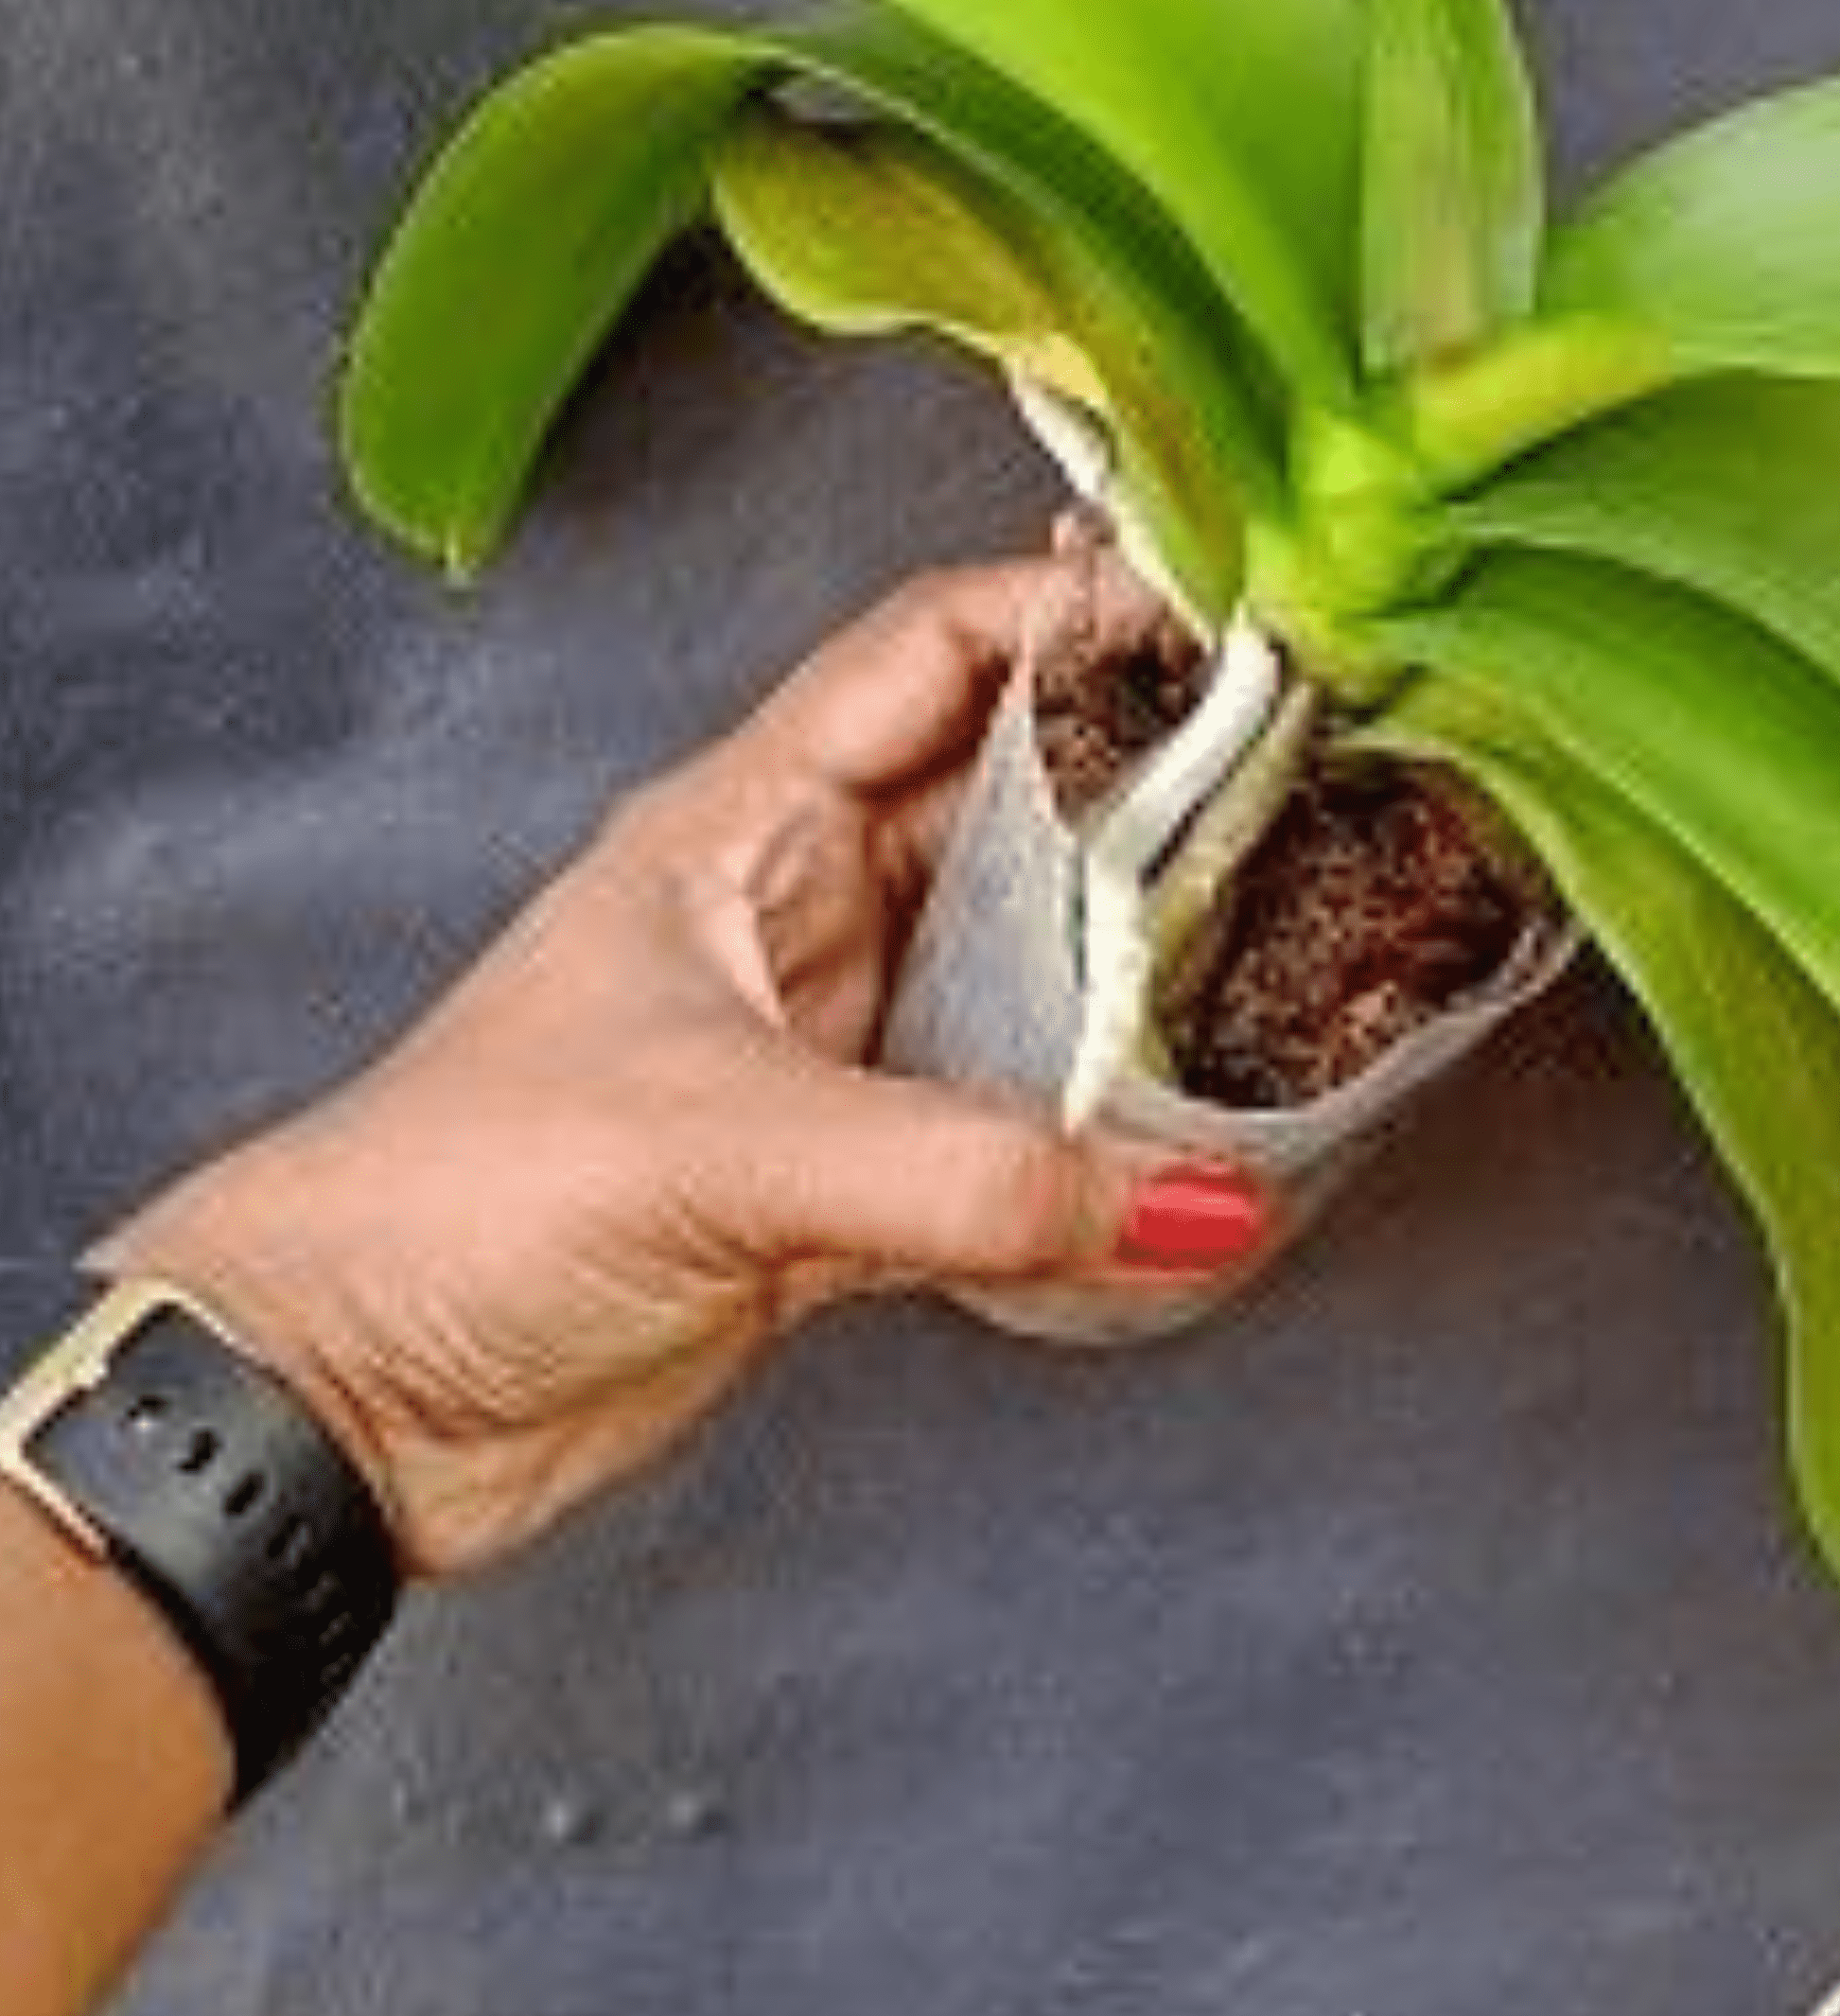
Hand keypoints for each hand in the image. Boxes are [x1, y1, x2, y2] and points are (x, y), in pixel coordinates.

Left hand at [97, 557, 1266, 1579]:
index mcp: (748, 824)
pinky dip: (1105, 1133)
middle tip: (1319, 775)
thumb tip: (1207, 1204)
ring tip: (1305, 938)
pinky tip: (1206, 1139)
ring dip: (1143, 961)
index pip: (935, 655)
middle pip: (1012, 801)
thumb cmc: (470, 1199)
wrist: (345, 1403)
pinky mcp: (850, 1181)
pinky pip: (1015, 1125)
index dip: (1073, 612)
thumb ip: (976, 1177)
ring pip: (1030, 962)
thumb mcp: (729, 1147)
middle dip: (1150, 781)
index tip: (1231, 616)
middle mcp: (806, 908)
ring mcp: (834, 1042)